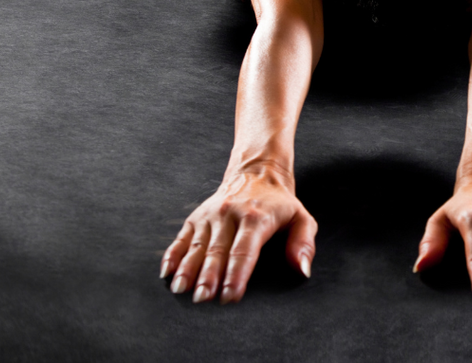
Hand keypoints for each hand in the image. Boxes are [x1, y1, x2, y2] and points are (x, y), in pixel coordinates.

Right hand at [160, 164, 316, 303]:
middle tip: (202, 299)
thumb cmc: (279, 203)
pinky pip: (182, 237)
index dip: (237, 274)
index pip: (244, 250)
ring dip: (188, 269)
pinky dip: (172, 254)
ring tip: (181, 289)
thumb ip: (304, 243)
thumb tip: (301, 269)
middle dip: (209, 276)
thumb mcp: (301, 217)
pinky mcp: (197, 216)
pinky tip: (167, 272)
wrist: (257, 172)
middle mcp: (230, 214)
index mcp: (256, 217)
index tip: (230, 296)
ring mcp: (211, 215)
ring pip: (197, 245)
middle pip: (217, 250)